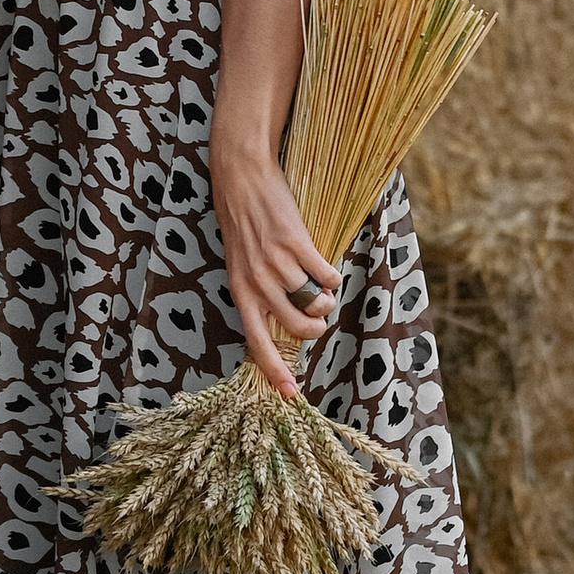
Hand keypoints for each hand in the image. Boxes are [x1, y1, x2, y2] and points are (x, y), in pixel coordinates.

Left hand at [209, 140, 343, 402]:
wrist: (242, 180)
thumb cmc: (244, 225)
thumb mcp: (241, 266)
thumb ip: (260, 294)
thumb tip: (289, 324)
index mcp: (241, 292)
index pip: (258, 342)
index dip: (275, 370)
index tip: (291, 393)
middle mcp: (257, 282)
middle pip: (297, 326)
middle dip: (316, 328)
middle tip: (319, 318)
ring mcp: (276, 262)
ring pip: (314, 300)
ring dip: (326, 300)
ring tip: (324, 290)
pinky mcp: (295, 241)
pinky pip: (325, 274)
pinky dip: (332, 276)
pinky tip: (327, 270)